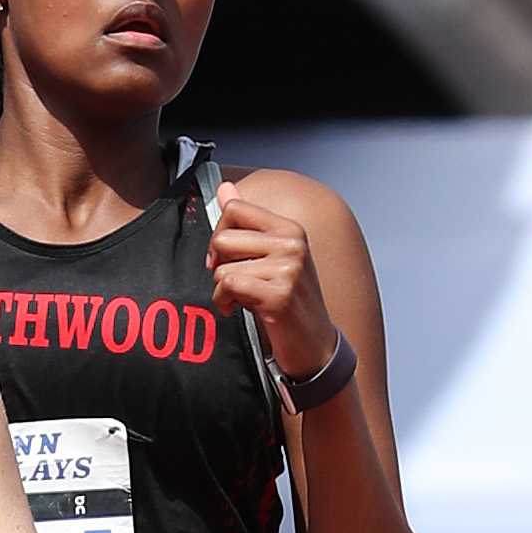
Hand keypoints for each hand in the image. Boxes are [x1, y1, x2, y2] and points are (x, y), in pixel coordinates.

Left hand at [205, 180, 339, 376]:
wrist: (314, 344)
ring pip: (223, 267)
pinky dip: (223, 302)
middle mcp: (292, 244)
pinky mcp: (279, 295)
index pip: (235, 208)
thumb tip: (224, 188)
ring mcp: (288, 269)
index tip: (224, 256)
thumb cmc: (289, 301)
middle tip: (231, 281)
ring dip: (222, 288)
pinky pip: (228, 286)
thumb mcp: (271, 256)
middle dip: (217, 264)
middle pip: (223, 238)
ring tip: (241, 298)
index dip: (219, 232)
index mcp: (290, 229)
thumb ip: (246, 221)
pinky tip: (236, 309)